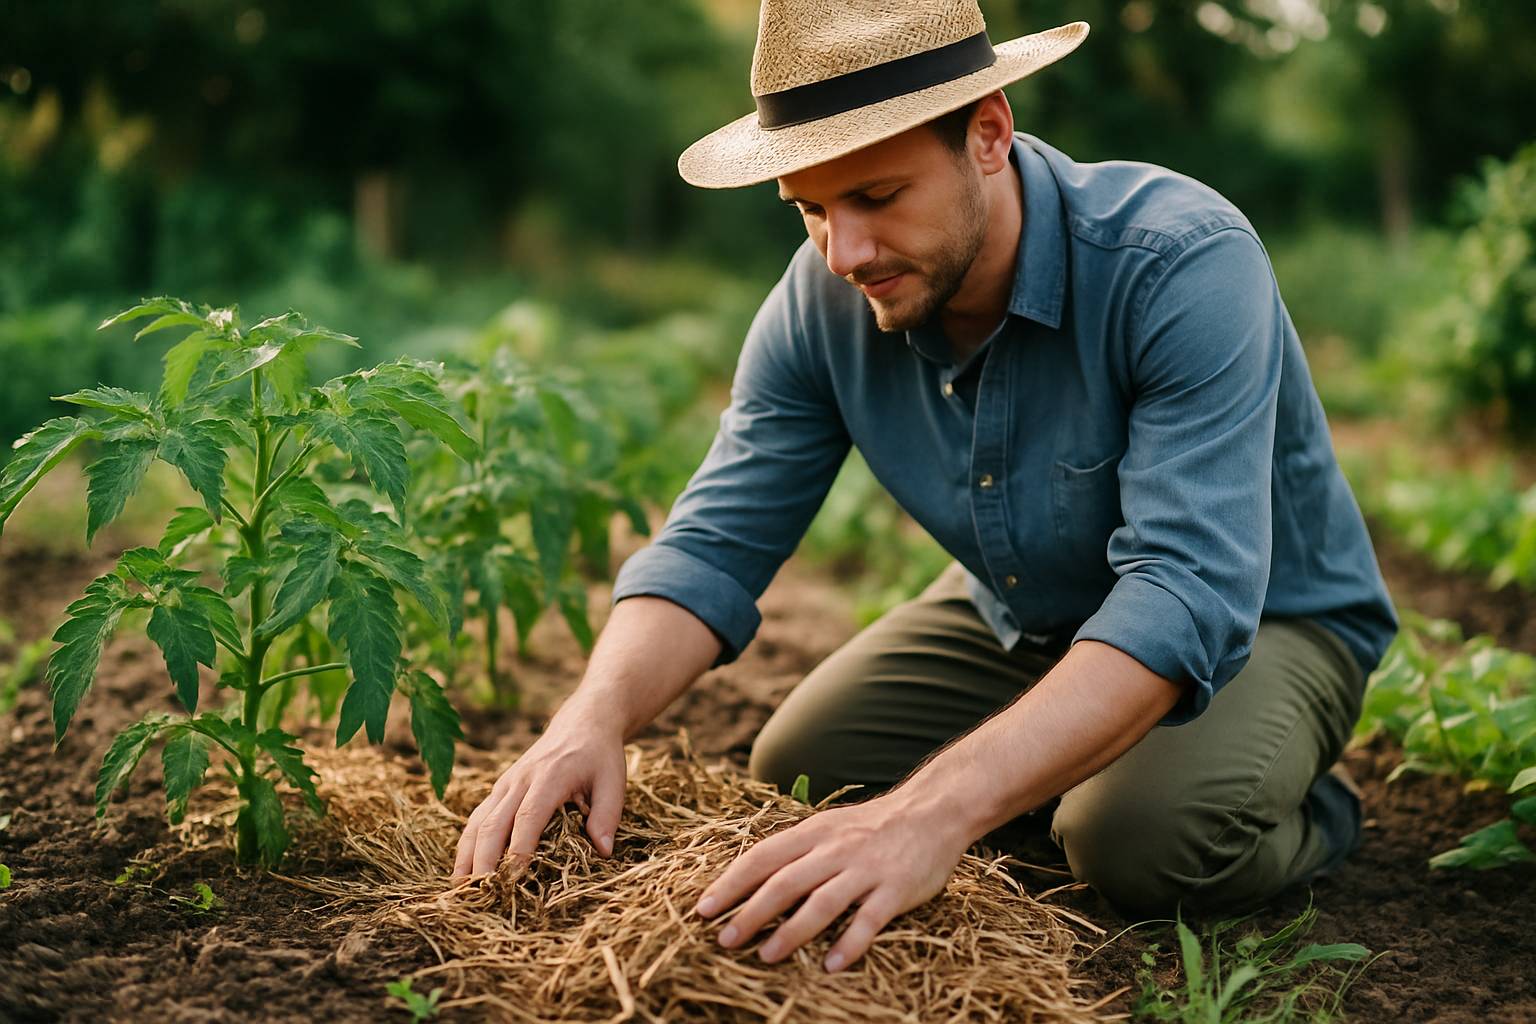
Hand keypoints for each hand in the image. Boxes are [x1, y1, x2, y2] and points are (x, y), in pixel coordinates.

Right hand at [451, 704, 626, 878]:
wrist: (583, 723)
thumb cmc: (600, 755)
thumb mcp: (614, 780)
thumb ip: (608, 814)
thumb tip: (602, 851)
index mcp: (550, 776)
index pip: (528, 816)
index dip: (519, 848)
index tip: (513, 878)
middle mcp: (521, 779)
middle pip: (494, 822)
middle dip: (483, 859)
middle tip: (479, 894)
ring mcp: (507, 783)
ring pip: (478, 820)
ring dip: (466, 854)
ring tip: (460, 888)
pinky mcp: (501, 788)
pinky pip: (479, 816)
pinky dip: (467, 843)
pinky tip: (463, 868)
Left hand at [692, 790, 970, 971]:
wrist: (933, 811)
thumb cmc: (873, 825)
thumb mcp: (830, 826)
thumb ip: (797, 850)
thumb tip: (752, 878)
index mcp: (814, 833)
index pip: (762, 857)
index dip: (731, 883)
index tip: (704, 908)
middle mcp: (835, 850)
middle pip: (785, 883)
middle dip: (751, 912)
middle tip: (724, 939)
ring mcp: (866, 870)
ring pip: (822, 902)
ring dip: (791, 932)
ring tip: (766, 956)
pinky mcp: (896, 890)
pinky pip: (869, 921)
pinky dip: (849, 944)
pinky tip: (830, 966)